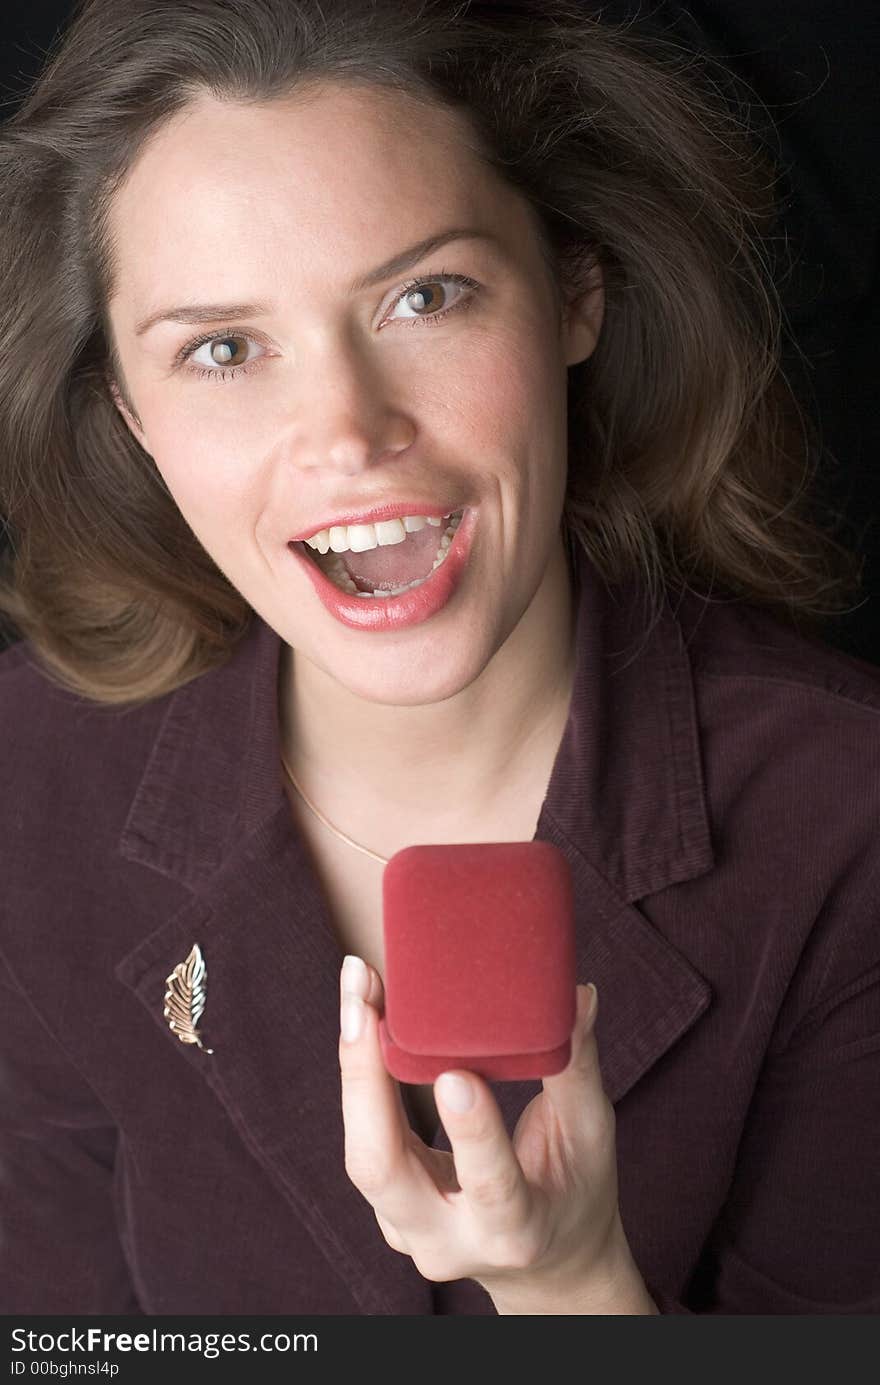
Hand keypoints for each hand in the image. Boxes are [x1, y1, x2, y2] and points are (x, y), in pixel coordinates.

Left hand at [337, 956, 648, 1312]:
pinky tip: (361, 1013)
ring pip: (362, 1153)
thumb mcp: (590, 1136)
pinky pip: (362, 1137)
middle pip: (383, 1170)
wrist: (548, 1264)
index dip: (471, 1132)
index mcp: (514, 1230)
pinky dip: (360, 1074)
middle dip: (364, 1080)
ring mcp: (407, 1228)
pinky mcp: (387, 1206)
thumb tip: (579, 994)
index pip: (488, 1185)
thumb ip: (578, 1068)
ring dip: (354, 1065)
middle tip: (364, 999)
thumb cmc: (575, 1191)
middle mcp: (448, 1239)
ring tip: (358, 988)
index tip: (454, 1073)